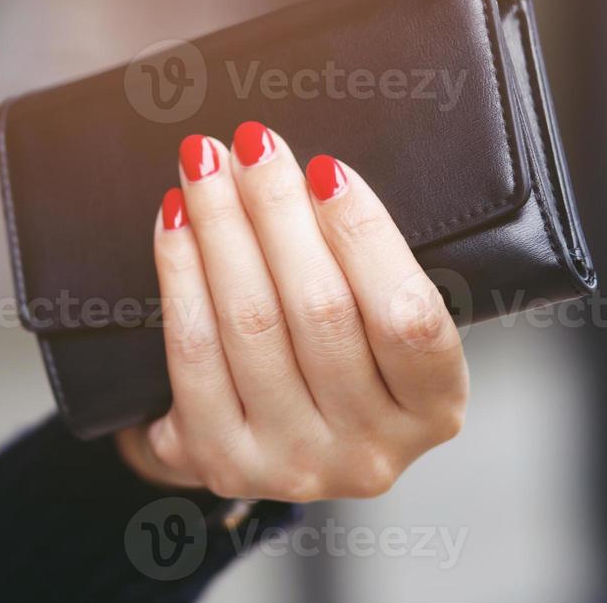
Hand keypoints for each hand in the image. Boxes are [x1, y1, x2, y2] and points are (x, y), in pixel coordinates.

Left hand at [116, 122, 468, 501]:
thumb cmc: (324, 360)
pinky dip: (180, 271)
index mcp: (431, 409)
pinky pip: (193, 346)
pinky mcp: (221, 459)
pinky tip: (174, 219)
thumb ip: (360, 261)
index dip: (365, 236)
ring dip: (221, 225)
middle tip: (250, 143)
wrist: (246, 438)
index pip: (409, 316)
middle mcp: (370, 450)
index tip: (324, 165)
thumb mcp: (372, 322)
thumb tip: (311, 168)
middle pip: (320, 308)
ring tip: (203, 164)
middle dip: (278, 209)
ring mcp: (294, 463)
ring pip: (251, 321)